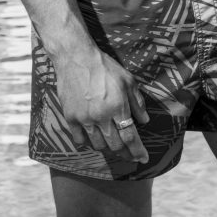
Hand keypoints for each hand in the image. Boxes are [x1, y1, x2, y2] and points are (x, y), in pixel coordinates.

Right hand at [53, 46, 149, 162]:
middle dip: (125, 153)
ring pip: (98, 145)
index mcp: (118, 107)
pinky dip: (89, 143)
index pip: (130, 137)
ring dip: (108, 148)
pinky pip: (80, 140)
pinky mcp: (71, 117)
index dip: (138, 151)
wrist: (76, 57)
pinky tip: (94, 139)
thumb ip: (137, 102)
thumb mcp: (128, 80)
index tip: (143, 159)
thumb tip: (145, 121)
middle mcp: (101, 117)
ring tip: (114, 146)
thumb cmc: (105, 67)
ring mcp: (84, 119)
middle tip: (130, 155)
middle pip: (115, 145)